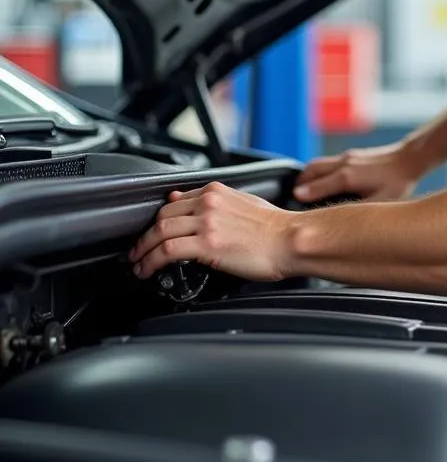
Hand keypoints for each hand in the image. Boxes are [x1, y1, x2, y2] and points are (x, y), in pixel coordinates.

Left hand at [129, 182, 297, 282]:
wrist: (292, 240)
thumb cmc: (276, 227)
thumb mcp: (244, 203)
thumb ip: (216, 202)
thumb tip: (191, 202)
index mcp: (216, 192)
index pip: (175, 201)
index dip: (159, 219)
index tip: (154, 232)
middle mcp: (208, 203)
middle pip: (162, 215)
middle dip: (145, 235)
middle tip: (139, 250)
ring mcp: (206, 223)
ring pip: (158, 232)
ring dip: (142, 250)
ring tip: (139, 263)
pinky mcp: (207, 245)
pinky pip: (166, 251)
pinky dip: (150, 261)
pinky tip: (147, 270)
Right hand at [293, 141, 424, 203]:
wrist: (410, 158)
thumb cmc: (398, 181)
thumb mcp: (380, 201)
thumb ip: (359, 210)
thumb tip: (340, 219)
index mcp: (347, 177)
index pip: (316, 186)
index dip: (301, 196)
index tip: (290, 205)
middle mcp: (344, 164)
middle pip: (310, 170)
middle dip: (299, 184)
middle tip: (292, 197)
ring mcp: (347, 157)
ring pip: (317, 163)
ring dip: (307, 176)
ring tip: (303, 189)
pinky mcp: (352, 155)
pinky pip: (327, 162)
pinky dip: (318, 171)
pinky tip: (323, 181)